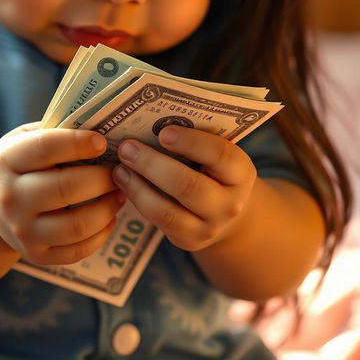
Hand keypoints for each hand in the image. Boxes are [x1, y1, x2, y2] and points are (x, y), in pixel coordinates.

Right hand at [0, 122, 124, 265]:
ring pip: (75, 225)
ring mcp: (22, 230)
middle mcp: (10, 197)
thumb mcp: (26, 139)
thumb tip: (103, 127)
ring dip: (107, 208)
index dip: (78, 143)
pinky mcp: (36, 255)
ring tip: (120, 194)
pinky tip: (109, 218)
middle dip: (101, 178)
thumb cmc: (22, 163)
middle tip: (119, 170)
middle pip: (65, 188)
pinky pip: (76, 251)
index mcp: (7, 160)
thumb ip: (56, 132)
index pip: (45, 148)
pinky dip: (101, 235)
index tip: (102, 141)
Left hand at [114, 125, 255, 250]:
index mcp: (240, 171)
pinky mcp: (189, 241)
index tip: (163, 132)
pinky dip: (137, 200)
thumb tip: (147, 119)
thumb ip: (193, 138)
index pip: (221, 155)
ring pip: (168, 211)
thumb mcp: (213, 152)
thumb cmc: (210, 167)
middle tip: (126, 147)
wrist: (226, 211)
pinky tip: (122, 182)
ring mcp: (210, 227)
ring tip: (118, 167)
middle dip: (153, 165)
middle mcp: (230, 203)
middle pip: (189, 186)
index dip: (191, 143)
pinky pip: (159, 222)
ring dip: (138, 187)